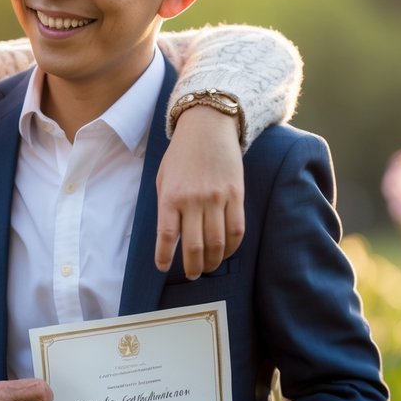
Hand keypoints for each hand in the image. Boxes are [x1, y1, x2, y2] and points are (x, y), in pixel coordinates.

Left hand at [154, 106, 244, 277]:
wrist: (208, 126)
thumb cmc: (181, 154)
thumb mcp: (164, 178)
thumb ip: (166, 205)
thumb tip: (170, 237)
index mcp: (171, 196)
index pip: (166, 235)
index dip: (164, 257)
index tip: (163, 268)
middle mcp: (194, 200)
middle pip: (194, 246)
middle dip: (193, 267)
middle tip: (192, 274)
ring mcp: (217, 198)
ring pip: (217, 242)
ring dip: (213, 261)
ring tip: (208, 267)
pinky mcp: (237, 195)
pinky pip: (237, 229)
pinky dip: (232, 247)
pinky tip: (226, 252)